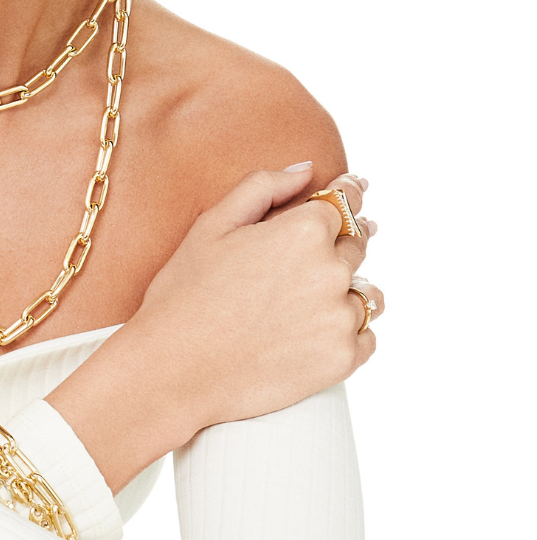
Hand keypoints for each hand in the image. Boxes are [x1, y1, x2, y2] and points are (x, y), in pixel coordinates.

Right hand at [135, 164, 383, 431]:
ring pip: (365, 293)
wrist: (174, 370)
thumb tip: (306, 170)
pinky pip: (365, 337)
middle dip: (340, 244)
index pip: (344, 202)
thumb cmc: (183, 296)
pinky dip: (346, 333)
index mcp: (303, 231)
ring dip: (345, 292)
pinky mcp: (341, 359)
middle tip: (310, 259)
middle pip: (357, 245)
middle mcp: (331, 271)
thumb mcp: (211, 226)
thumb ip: (262, 188)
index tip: (352, 192)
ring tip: (310, 302)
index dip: (347, 194)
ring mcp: (339, 317)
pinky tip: (314, 333)